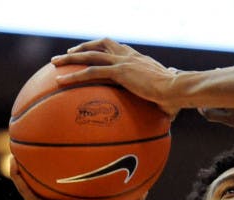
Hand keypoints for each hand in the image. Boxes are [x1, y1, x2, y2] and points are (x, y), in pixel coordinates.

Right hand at [8, 157, 145, 199]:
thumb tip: (147, 192)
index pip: (67, 193)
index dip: (65, 182)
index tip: (65, 168)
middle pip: (47, 188)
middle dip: (42, 174)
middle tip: (39, 156)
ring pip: (30, 186)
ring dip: (23, 172)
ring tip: (17, 154)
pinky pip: (25, 190)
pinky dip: (18, 177)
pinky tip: (13, 161)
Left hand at [51, 38, 180, 116]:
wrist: (178, 90)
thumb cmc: (177, 98)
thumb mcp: (168, 100)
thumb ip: (164, 106)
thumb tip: (169, 120)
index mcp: (140, 61)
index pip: (119, 49)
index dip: (106, 50)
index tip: (96, 54)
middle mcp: (130, 57)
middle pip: (102, 44)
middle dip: (84, 47)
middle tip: (69, 53)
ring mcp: (123, 62)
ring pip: (91, 55)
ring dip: (71, 57)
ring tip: (55, 63)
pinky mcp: (119, 72)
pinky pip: (91, 72)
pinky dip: (74, 75)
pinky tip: (60, 81)